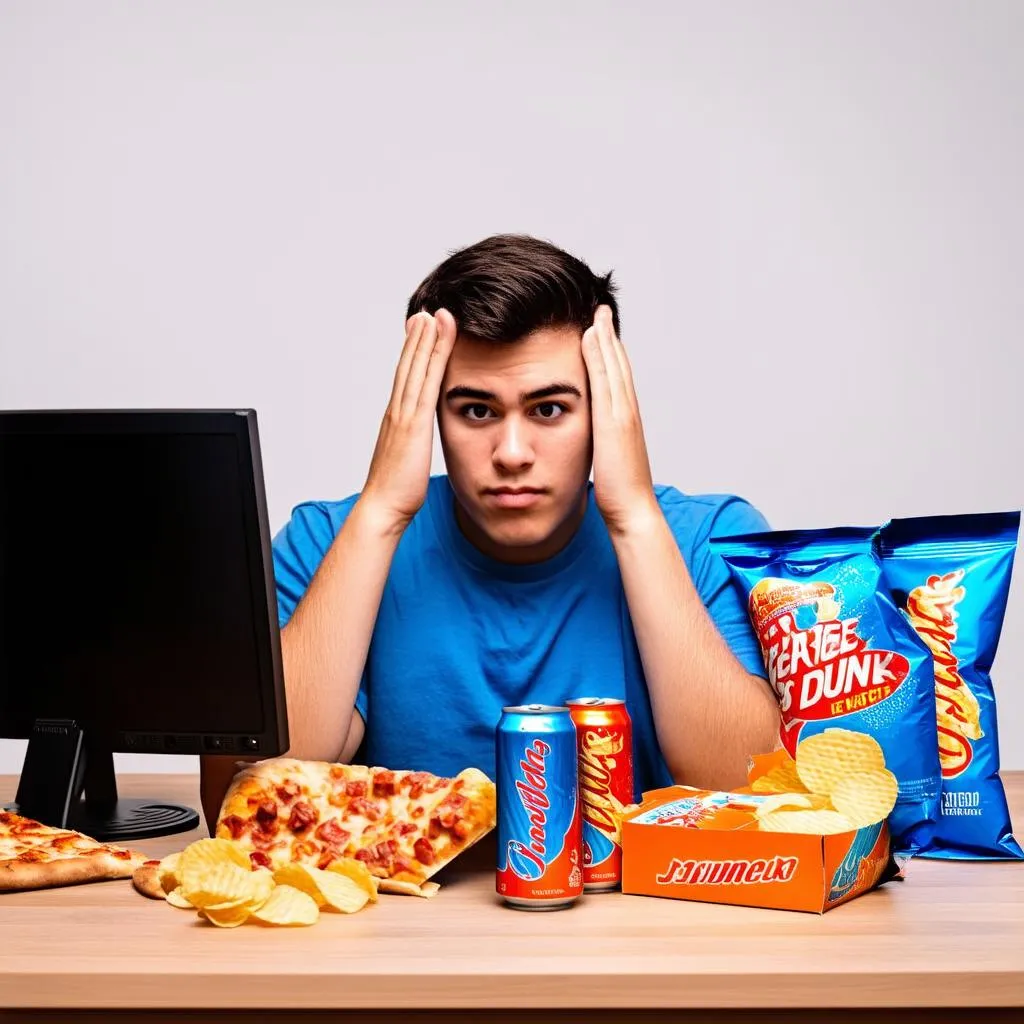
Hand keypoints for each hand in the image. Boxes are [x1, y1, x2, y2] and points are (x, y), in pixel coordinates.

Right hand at [360, 309, 455, 530]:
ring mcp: (403, 414)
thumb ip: (411, 449)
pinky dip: (434, 355)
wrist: (383, 508)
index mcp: (396, 421)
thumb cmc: (396, 493)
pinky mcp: (414, 421)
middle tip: (427, 313)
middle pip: (408, 366)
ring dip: (426, 338)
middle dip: (418, 338)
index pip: (406, 381)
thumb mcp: (407, 463)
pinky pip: (427, 379)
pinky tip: (441, 337)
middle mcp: (397, 412)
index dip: (412, 356)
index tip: (419, 335)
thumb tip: (415, 447)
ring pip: (416, 367)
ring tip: (434, 314)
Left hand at [582, 306, 656, 534]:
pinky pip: (604, 380)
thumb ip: (605, 448)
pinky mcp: (612, 421)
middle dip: (610, 337)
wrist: (633, 512)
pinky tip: (588, 336)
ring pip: (614, 366)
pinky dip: (599, 356)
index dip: (612, 354)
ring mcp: (623, 415)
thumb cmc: (621, 495)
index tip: (602, 333)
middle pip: (619, 365)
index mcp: (626, 422)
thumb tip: (598, 444)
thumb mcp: (610, 463)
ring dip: (605, 337)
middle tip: (601, 310)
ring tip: (596, 312)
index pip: (619, 380)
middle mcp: (628, 413)